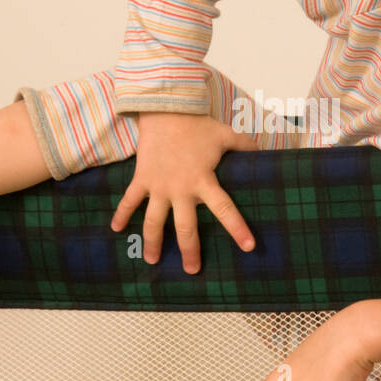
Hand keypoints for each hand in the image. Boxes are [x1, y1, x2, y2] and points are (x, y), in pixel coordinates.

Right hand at [110, 111, 258, 273]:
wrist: (166, 110)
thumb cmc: (198, 125)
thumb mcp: (227, 135)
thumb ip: (246, 147)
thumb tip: (266, 152)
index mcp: (204, 181)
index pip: (225, 209)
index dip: (237, 228)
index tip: (248, 247)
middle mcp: (180, 189)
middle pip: (185, 227)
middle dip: (189, 250)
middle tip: (192, 271)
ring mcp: (158, 186)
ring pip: (153, 221)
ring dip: (152, 242)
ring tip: (152, 261)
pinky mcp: (142, 179)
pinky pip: (129, 200)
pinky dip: (121, 214)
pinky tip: (115, 230)